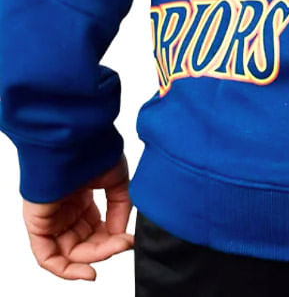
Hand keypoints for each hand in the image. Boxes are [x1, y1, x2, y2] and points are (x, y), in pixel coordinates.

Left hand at [22, 153, 134, 280]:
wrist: (75, 136)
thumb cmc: (94, 148)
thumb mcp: (117, 180)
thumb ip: (121, 209)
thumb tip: (122, 236)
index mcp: (82, 198)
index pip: (96, 230)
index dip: (113, 239)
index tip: (131, 239)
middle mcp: (65, 210)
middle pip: (84, 243)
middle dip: (106, 248)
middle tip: (124, 244)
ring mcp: (50, 218)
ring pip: (69, 253)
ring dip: (92, 258)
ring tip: (113, 250)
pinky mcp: (38, 224)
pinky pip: (48, 257)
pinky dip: (67, 269)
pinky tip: (88, 271)